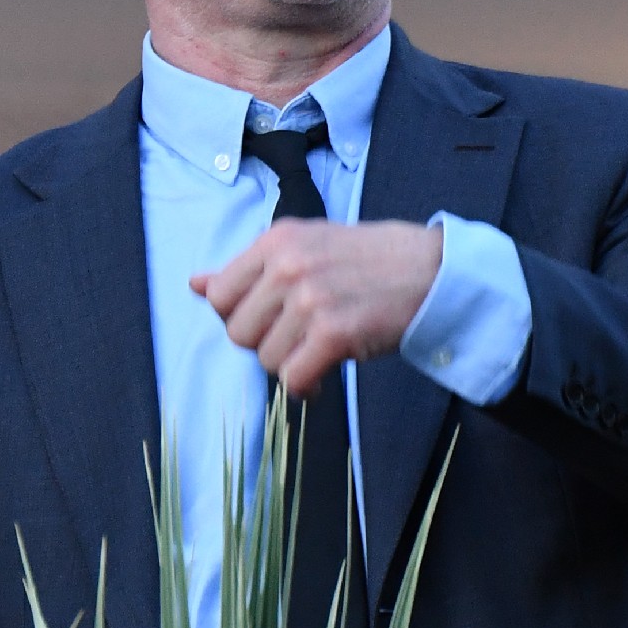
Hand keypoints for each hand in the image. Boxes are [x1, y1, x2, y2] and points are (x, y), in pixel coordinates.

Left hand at [189, 221, 442, 397]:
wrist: (433, 271)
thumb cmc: (369, 260)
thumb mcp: (304, 245)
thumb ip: (250, 267)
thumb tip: (194, 283)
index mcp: (276, 240)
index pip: (218, 294)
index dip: (238, 316)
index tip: (267, 321)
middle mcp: (287, 265)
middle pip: (237, 331)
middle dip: (264, 343)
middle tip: (297, 338)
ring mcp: (310, 298)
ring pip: (265, 358)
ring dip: (290, 364)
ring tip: (317, 350)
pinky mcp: (334, 331)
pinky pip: (294, 377)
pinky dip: (305, 387)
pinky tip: (322, 378)